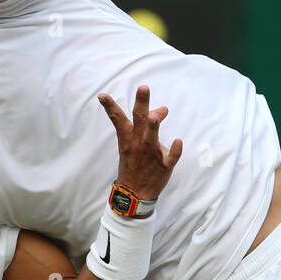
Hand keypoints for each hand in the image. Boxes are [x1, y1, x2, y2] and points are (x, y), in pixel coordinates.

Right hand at [98, 85, 181, 199]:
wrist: (134, 192)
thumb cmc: (135, 162)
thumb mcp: (136, 142)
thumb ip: (149, 123)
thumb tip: (163, 108)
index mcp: (128, 137)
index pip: (118, 119)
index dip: (110, 106)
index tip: (102, 95)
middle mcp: (138, 143)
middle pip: (139, 120)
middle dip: (141, 103)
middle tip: (143, 87)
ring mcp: (150, 154)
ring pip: (152, 138)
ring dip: (154, 127)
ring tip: (157, 116)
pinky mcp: (163, 165)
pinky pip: (170, 157)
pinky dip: (174, 150)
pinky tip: (178, 141)